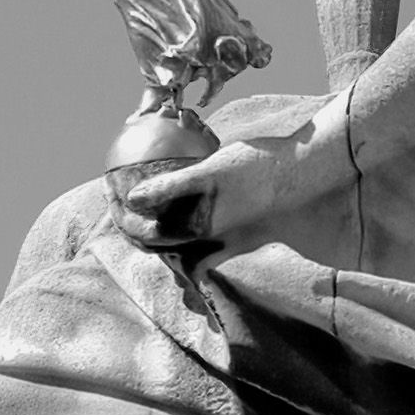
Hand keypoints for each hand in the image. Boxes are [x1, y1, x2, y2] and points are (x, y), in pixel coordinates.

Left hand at [109, 137, 286, 250]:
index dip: (122, 215)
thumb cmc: (257, 168)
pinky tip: (182, 215)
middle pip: (159, 242)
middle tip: (117, 200)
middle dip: (134, 225)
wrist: (304, 174)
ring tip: (142, 213)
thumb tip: (133, 198)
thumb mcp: (210, 170)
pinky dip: (187, 235)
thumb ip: (172, 185)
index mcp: (197, 228)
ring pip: (180, 246)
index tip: (110, 192)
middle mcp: (209, 241)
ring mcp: (226, 240)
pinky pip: (206, 244)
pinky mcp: (242, 233)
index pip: (146, 233)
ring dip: (158, 233)